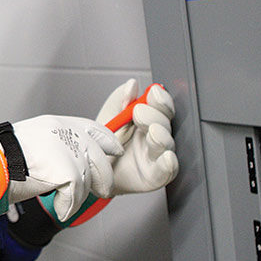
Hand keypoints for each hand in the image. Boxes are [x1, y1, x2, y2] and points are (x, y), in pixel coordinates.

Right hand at [0, 115, 122, 220]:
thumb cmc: (0, 157)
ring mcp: (69, 152)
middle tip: (102, 190)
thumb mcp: (32, 141)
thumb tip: (67, 163)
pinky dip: (66, 207)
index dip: (107, 142)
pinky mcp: (69, 172)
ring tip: (63, 202)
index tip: (114, 151)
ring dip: (77, 197)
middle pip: (99, 158)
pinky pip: (74, 198)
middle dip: (103, 178)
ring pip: (87, 182)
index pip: (93, 129)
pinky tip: (58, 208)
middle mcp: (67, 134)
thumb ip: (54, 146)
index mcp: (57, 124)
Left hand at [96, 79, 178, 194]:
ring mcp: (156, 156)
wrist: (92, 167)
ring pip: (167, 145)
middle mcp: (156, 136)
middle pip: (166, 123)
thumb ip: (121, 97)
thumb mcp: (110, 113)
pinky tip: (166, 156)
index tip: (153, 93)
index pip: (162, 106)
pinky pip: (167, 171)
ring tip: (152, 132)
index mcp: (149, 118)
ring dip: (161, 137)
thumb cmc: (104, 139)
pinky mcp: (154, 176)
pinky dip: (169, 164)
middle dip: (155, 115)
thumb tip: (132, 85)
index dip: (161, 99)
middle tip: (138, 112)